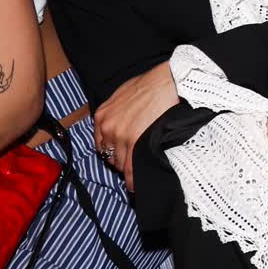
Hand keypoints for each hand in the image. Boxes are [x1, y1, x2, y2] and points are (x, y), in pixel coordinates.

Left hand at [93, 62, 179, 190]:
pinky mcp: (134, 142)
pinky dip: (132, 179)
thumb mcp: (123, 95)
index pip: (100, 143)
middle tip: (132, 162)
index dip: (111, 151)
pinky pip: (129, 168)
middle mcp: (107, 127)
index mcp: (102, 116)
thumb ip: (116, 112)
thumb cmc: (150, 85)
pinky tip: (134, 186)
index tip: (120, 155)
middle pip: (109, 155)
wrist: (167, 82)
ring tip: (138, 172)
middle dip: (119, 160)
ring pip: (119, 163)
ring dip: (128, 168)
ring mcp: (119, 136)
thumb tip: (122, 123)